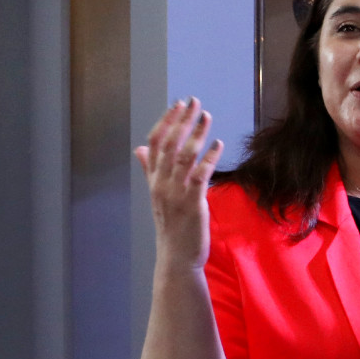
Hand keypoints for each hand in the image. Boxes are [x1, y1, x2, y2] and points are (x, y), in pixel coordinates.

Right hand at [134, 99, 223, 274]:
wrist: (177, 256)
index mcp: (154, 180)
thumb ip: (150, 170)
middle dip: (182, 121)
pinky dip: (209, 158)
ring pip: (184, 157)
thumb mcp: (157, 195)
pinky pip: (200, 176)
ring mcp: (176, 194)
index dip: (166, 121)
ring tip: (207, 117)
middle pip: (169, 145)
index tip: (178, 104)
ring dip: (196, 134)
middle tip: (194, 102)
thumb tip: (140, 148)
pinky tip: (218, 145)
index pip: (155, 143)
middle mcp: (161, 184)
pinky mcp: (192, 204)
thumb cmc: (171, 225)